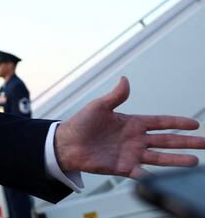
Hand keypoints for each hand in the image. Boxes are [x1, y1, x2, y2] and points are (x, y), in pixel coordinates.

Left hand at [55, 76, 204, 178]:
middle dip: (186, 142)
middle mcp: (135, 139)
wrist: (65, 144)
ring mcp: (130, 154)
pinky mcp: (122, 168)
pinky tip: (166, 178)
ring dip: (177, 160)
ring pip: (160, 158)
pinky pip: (141, 174)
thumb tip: (125, 79)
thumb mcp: (98, 106)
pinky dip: (152, 177)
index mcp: (131, 123)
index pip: (160, 122)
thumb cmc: (80, 124)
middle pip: (166, 140)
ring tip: (195, 161)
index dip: (177, 123)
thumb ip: (114, 96)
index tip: (194, 124)